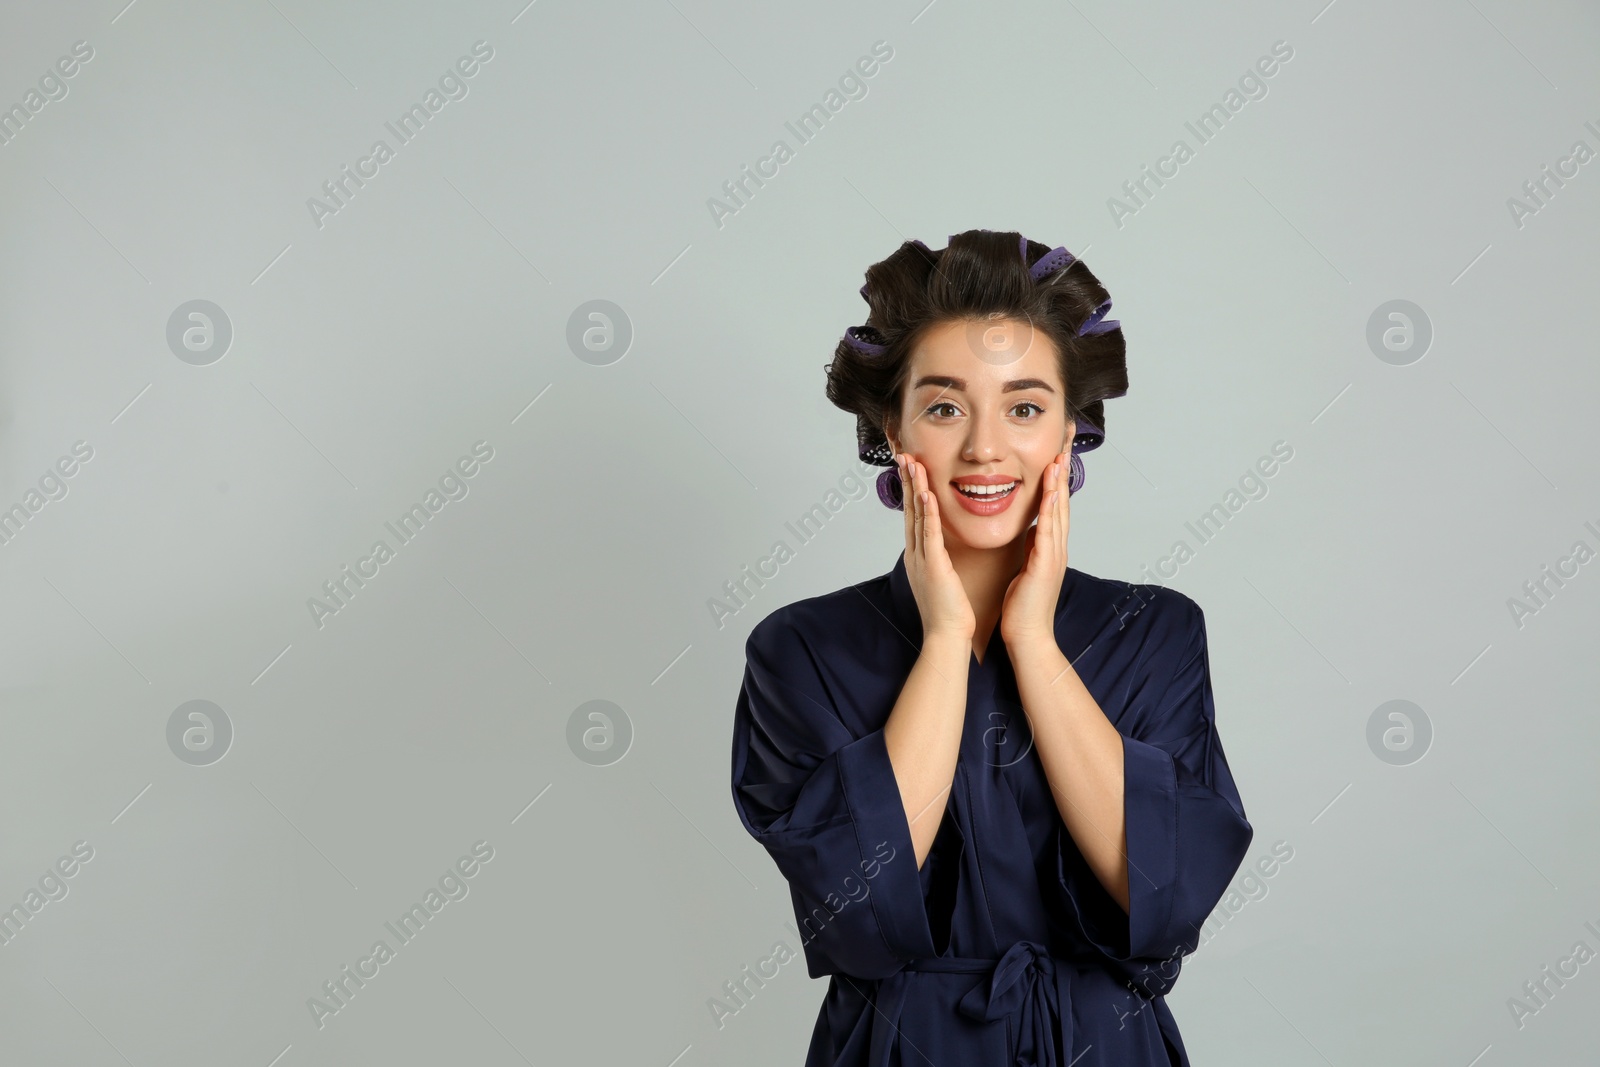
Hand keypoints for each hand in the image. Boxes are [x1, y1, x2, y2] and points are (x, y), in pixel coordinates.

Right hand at [897, 453, 974, 640]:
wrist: (947, 637)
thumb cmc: (949, 613)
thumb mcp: (943, 579)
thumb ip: (941, 561)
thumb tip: (943, 550)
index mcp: (920, 556)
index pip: (914, 517)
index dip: (911, 491)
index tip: (912, 469)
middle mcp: (916, 554)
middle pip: (909, 511)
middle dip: (907, 482)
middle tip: (904, 456)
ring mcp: (922, 559)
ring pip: (917, 517)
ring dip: (914, 489)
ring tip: (912, 464)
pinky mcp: (933, 566)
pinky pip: (929, 534)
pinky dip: (927, 513)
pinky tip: (926, 494)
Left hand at [1000, 449, 1071, 645]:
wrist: (1028, 636)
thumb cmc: (1023, 606)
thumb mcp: (1027, 566)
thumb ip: (1033, 546)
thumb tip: (1033, 527)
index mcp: (1050, 546)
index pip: (1055, 504)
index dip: (1057, 476)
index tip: (1057, 449)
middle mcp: (1056, 546)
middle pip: (1063, 499)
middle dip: (1064, 468)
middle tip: (1067, 440)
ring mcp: (1054, 555)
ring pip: (1059, 511)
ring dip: (1060, 482)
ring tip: (1061, 454)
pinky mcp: (1045, 565)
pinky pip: (1049, 531)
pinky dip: (1052, 510)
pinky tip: (1052, 491)